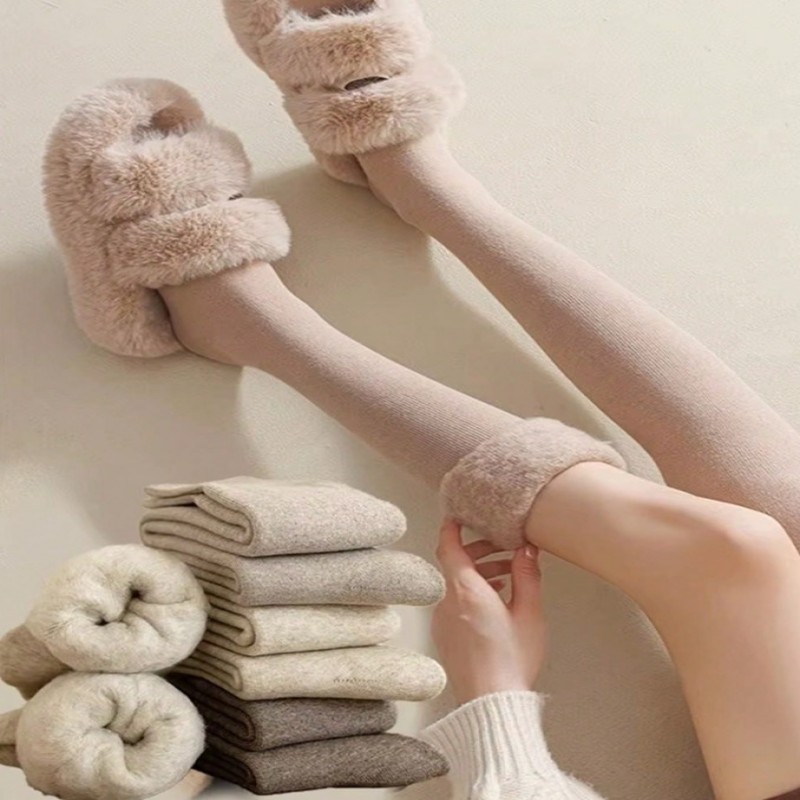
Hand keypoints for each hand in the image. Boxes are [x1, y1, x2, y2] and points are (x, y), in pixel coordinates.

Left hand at [431, 519, 546, 704]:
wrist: (491, 703)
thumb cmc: (512, 660)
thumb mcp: (530, 613)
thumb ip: (527, 576)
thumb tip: (526, 549)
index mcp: (465, 590)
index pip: (449, 545)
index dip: (453, 526)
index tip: (461, 514)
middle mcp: (447, 601)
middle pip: (455, 562)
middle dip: (479, 550)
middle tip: (503, 548)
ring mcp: (442, 620)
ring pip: (455, 583)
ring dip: (478, 573)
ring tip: (507, 577)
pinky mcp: (445, 636)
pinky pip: (454, 602)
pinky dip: (471, 593)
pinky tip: (496, 603)